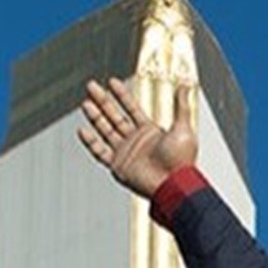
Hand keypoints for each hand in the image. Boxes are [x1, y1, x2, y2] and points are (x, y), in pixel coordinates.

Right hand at [77, 77, 198, 198]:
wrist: (173, 185)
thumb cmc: (181, 161)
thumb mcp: (183, 128)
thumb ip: (181, 107)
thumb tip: (184, 87)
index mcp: (150, 132)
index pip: (131, 108)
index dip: (121, 95)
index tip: (112, 82)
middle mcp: (136, 141)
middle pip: (114, 116)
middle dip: (103, 101)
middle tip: (92, 87)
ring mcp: (126, 152)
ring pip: (105, 130)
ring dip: (95, 117)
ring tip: (86, 103)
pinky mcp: (118, 166)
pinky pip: (100, 152)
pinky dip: (90, 142)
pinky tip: (83, 130)